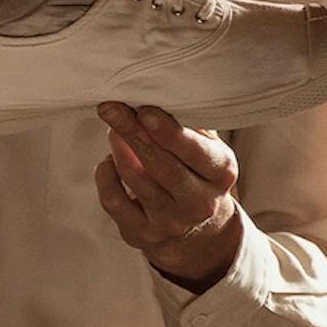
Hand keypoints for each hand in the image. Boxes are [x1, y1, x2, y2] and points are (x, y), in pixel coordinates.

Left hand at [95, 101, 242, 290]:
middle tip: (111, 108)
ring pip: (135, 180)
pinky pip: (113, 201)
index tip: (145, 111)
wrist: (198, 231)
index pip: (195, 152)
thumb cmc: (197, 172)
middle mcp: (199, 202)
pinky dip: (105, 175)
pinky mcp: (141, 234)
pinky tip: (108, 160)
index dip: (168, 132)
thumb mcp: (207, 148)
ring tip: (113, 129)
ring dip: (119, 148)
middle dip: (133, 133)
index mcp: (221, 174)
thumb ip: (190, 124)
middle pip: (162, 166)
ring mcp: (169, 222)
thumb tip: (160, 92)